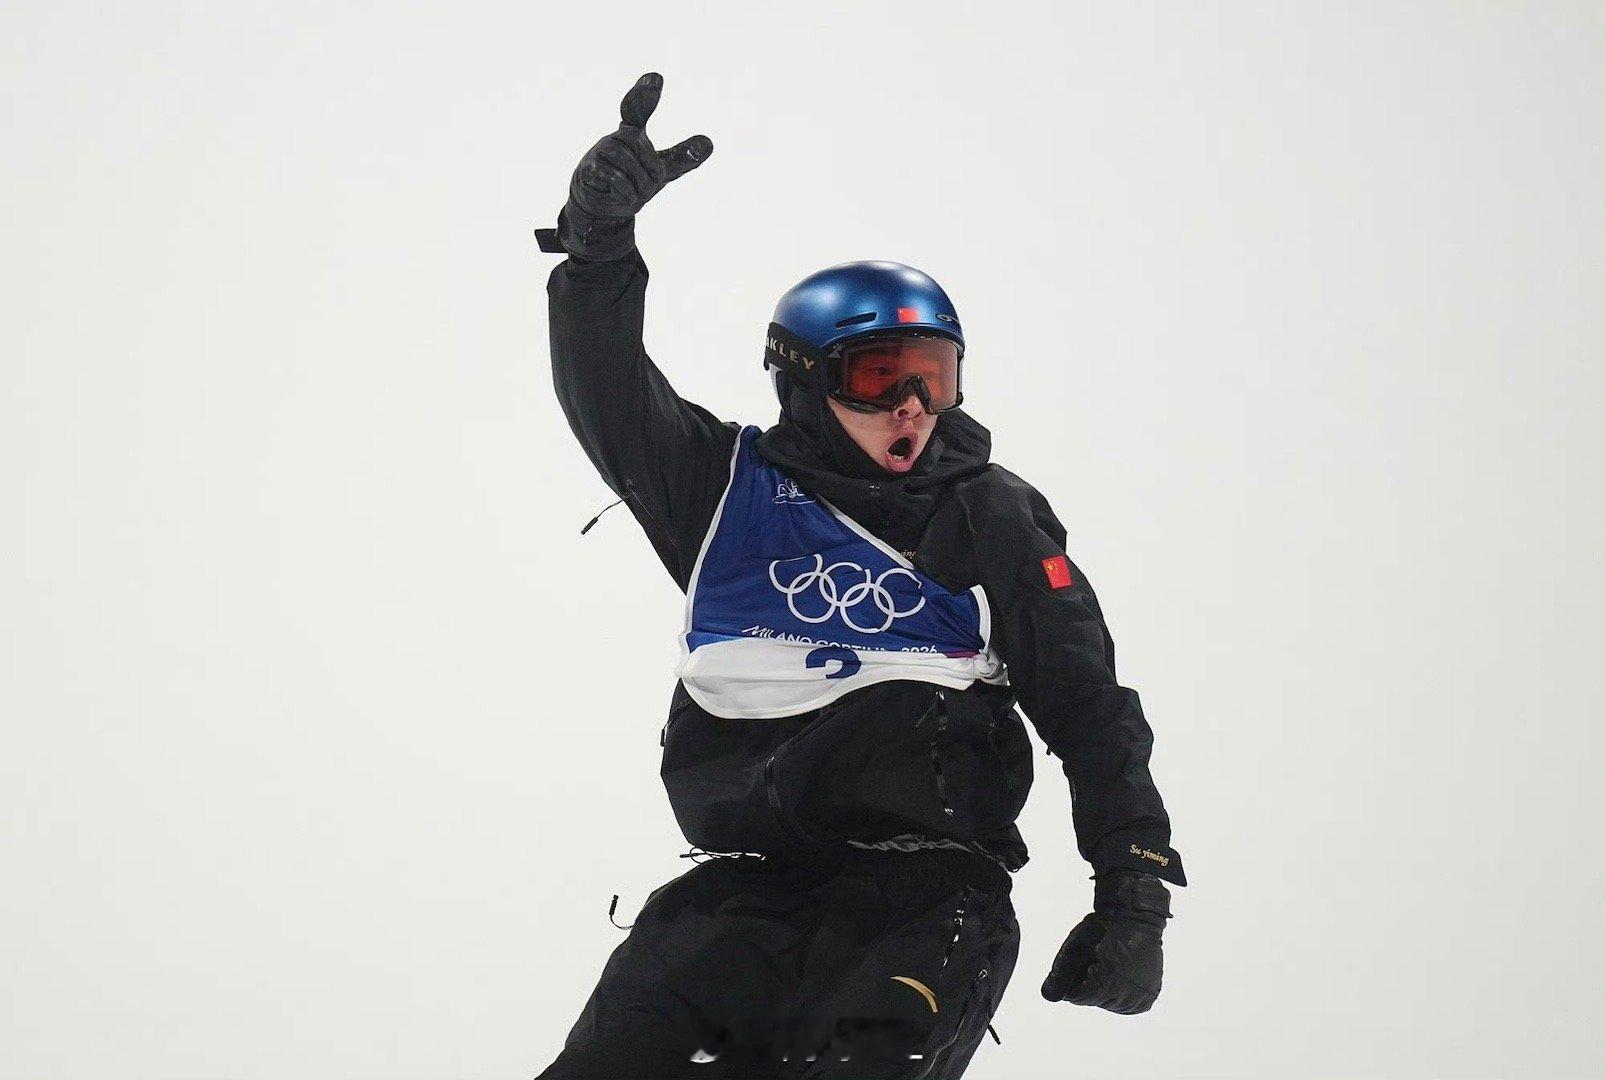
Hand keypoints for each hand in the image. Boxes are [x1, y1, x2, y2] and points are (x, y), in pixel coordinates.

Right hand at [555, 72, 712, 259]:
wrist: (605, 208)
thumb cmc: (633, 182)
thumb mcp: (664, 170)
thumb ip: (684, 156)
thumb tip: (709, 143)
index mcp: (634, 133)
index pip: (637, 108)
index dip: (644, 93)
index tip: (655, 78)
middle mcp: (616, 137)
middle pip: (641, 146)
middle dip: (651, 170)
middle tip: (651, 185)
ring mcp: (600, 151)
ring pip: (628, 162)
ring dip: (640, 185)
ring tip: (636, 193)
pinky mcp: (588, 169)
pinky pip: (614, 177)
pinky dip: (626, 191)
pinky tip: (625, 195)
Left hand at [1040, 869, 1169, 1014]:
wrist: (1136, 919)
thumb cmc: (1102, 930)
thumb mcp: (1075, 947)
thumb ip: (1059, 974)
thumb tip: (1047, 995)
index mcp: (1108, 983)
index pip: (1079, 997)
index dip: (1074, 978)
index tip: (1084, 958)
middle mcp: (1128, 995)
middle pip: (1095, 1001)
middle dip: (1090, 983)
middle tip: (1098, 958)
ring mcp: (1141, 997)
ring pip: (1112, 1004)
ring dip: (1105, 989)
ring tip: (1110, 963)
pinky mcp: (1150, 995)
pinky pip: (1129, 1004)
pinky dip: (1121, 993)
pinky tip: (1121, 974)